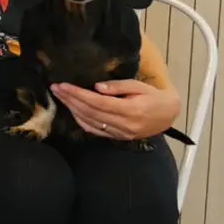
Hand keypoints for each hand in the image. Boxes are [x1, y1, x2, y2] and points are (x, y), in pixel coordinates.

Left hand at [51, 79, 180, 139]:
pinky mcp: (117, 138)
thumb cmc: (153, 96)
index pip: (98, 102)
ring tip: (60, 96)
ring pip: (90, 122)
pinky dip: (81, 120)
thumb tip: (96, 87)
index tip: (63, 85)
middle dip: (70, 99)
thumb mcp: (139, 86)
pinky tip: (72, 110)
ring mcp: (120, 133)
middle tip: (55, 88)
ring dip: (72, 109)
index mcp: (131, 110)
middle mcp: (124, 124)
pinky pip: (95, 130)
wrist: (168, 115)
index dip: (78, 94)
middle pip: (90, 112)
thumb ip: (118, 86)